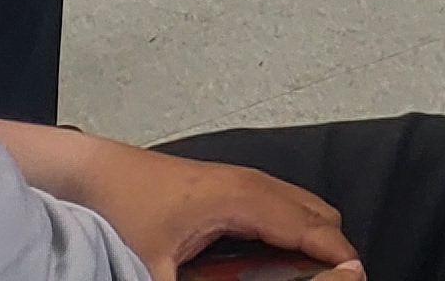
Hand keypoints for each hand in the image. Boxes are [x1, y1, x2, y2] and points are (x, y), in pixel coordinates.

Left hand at [0, 129, 358, 280]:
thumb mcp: (152, 271)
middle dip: (330, 248)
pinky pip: (276, 206)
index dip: (336, 256)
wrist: (88, 173)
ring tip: (311, 273)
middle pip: (316, 212)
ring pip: (297, 206)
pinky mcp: (223, 186)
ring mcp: (238, 180)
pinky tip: (271, 258)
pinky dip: (289, 230)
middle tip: (333, 280)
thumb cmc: (120, 212)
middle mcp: (250, 183)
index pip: (309, 228)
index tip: (356, 277)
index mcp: (242, 199)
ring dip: (310, 238)